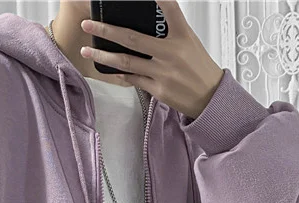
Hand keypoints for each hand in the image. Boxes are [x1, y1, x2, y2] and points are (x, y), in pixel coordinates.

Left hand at [79, 0, 223, 119]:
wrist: (211, 98)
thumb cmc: (199, 69)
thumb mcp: (189, 42)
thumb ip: (169, 30)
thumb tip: (147, 22)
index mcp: (182, 35)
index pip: (169, 8)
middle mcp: (171, 53)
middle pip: (133, 38)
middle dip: (107, 30)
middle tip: (89, 24)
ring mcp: (163, 73)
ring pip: (126, 62)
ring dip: (104, 55)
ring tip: (88, 49)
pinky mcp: (158, 90)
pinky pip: (134, 79)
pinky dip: (120, 73)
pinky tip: (109, 69)